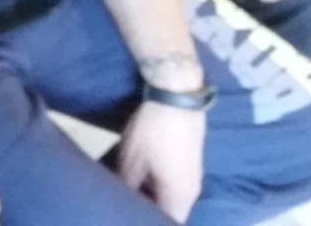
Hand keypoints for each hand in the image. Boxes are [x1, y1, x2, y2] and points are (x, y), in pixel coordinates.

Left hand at [117, 101, 205, 221]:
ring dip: (153, 198)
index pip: (165, 223)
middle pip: (170, 213)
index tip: (127, 219)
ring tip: (129, 194)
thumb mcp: (131, 161)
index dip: (146, 224)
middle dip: (149, 211)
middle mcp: (191, 192)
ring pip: (172, 199)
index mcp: (179, 198)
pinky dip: (159, 186)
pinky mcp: (190, 162)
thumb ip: (126, 187)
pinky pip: (175, 185)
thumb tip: (118, 202)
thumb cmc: (153, 132)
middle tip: (125, 208)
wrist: (177, 96)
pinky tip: (141, 177)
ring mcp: (193, 176)